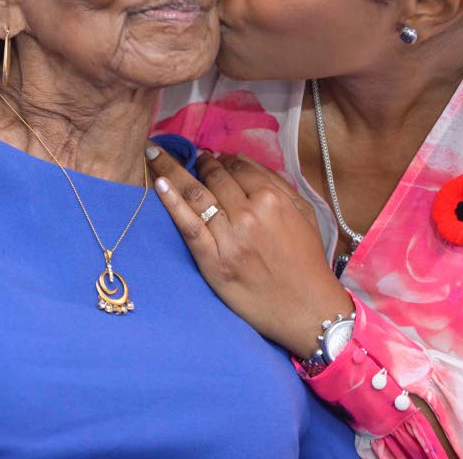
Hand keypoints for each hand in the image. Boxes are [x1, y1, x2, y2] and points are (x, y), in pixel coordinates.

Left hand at [146, 146, 352, 357]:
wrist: (307, 309)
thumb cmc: (307, 260)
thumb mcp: (304, 213)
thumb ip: (276, 183)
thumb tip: (239, 158)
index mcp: (272, 199)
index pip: (237, 167)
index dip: (221, 158)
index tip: (211, 156)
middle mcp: (248, 214)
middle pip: (213, 177)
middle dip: (197, 161)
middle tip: (185, 154)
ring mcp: (229, 238)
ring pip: (196, 194)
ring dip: (171, 169)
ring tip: (155, 154)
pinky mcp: (213, 261)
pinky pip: (188, 226)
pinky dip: (171, 203)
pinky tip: (158, 183)